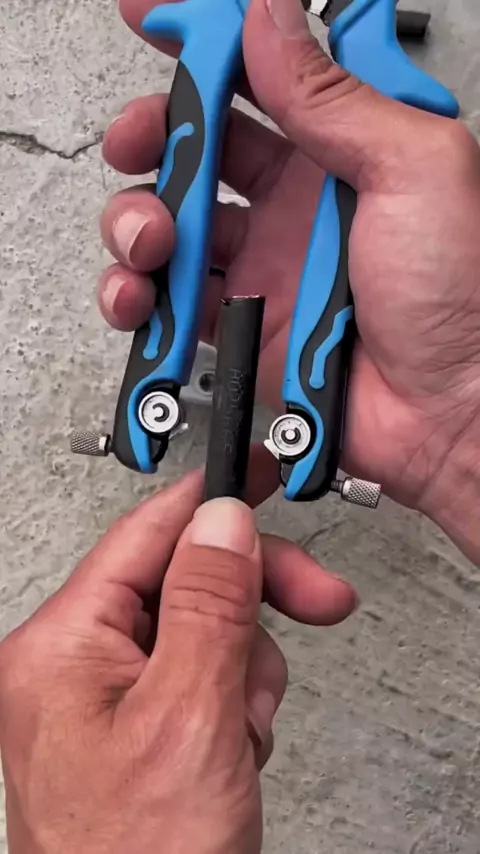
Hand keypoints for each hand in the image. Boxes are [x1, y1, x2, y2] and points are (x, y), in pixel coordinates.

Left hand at [0, 454, 356, 853]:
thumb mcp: (190, 716)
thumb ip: (210, 605)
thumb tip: (223, 522)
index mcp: (61, 646)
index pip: (147, 535)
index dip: (211, 501)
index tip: (258, 473)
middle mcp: (71, 666)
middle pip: (180, 581)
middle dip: (249, 601)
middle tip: (314, 600)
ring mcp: (102, 700)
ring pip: (201, 629)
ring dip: (244, 667)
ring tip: (243, 726)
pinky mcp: (134, 727)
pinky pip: (200, 676)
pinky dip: (234, 701)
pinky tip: (233, 745)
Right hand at [98, 0, 479, 561]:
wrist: (449, 414)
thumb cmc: (461, 300)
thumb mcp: (415, 170)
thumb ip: (334, 97)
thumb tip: (268, 22)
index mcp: (340, 152)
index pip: (262, 76)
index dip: (207, 40)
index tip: (158, 19)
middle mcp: (294, 205)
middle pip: (199, 147)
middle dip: (154, 136)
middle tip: (141, 142)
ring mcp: (263, 266)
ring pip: (169, 221)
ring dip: (137, 221)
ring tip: (154, 239)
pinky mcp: (238, 325)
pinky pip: (168, 300)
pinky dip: (137, 296)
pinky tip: (144, 295)